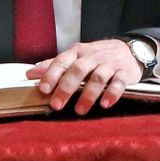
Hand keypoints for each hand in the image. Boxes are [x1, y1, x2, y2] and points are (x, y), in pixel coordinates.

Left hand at [26, 39, 142, 113]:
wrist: (129, 50)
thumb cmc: (97, 56)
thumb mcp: (75, 56)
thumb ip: (54, 65)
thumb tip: (31, 74)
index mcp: (77, 52)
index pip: (62, 61)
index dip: (51, 74)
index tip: (43, 89)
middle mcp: (92, 56)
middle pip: (78, 70)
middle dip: (66, 87)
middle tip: (57, 104)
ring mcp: (109, 64)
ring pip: (98, 77)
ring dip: (88, 94)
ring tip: (80, 110)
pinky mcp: (124, 73)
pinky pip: (119, 82)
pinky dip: (112, 93)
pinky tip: (105, 104)